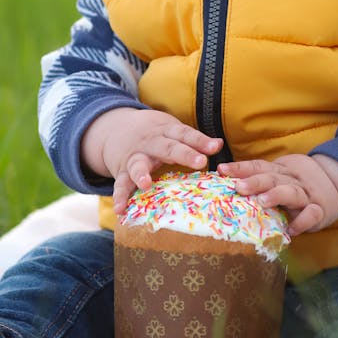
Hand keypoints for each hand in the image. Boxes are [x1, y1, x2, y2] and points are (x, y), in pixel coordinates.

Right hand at [81, 107, 222, 213]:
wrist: (118, 128)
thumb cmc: (156, 134)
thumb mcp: (172, 131)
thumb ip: (193, 140)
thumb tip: (219, 144)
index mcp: (166, 131)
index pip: (185, 133)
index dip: (200, 140)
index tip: (215, 147)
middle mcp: (151, 142)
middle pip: (168, 148)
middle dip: (183, 154)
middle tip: (199, 161)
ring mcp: (135, 156)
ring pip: (138, 164)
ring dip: (141, 173)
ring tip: (145, 183)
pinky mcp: (122, 170)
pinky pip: (120, 183)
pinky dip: (119, 196)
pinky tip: (121, 209)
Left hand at [218, 153, 337, 235]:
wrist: (337, 186)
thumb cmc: (297, 185)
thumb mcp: (280, 177)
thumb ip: (260, 179)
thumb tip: (226, 183)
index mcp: (281, 171)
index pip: (259, 166)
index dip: (241, 167)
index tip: (222, 170)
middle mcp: (292, 180)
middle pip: (273, 178)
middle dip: (255, 181)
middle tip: (239, 186)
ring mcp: (307, 195)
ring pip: (292, 192)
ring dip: (277, 196)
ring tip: (262, 202)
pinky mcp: (320, 211)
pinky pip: (312, 214)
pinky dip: (303, 221)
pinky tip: (291, 229)